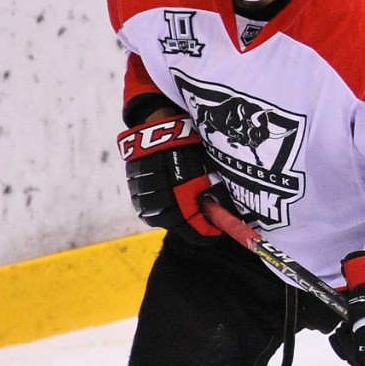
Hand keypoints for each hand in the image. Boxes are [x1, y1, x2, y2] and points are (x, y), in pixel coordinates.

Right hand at [116, 115, 226, 242]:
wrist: (159, 131)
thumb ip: (217, 199)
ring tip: (191, 202)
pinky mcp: (135, 193)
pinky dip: (166, 205)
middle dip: (195, 223)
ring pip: (165, 219)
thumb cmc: (188, 152)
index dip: (210, 232)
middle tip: (207, 214)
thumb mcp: (208, 176)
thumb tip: (229, 215)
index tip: (219, 227)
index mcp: (180, 208)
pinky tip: (174, 194)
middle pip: (180, 228)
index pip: (198, 233)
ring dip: (180, 215)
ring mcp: (145, 202)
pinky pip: (152, 208)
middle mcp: (160, 210)